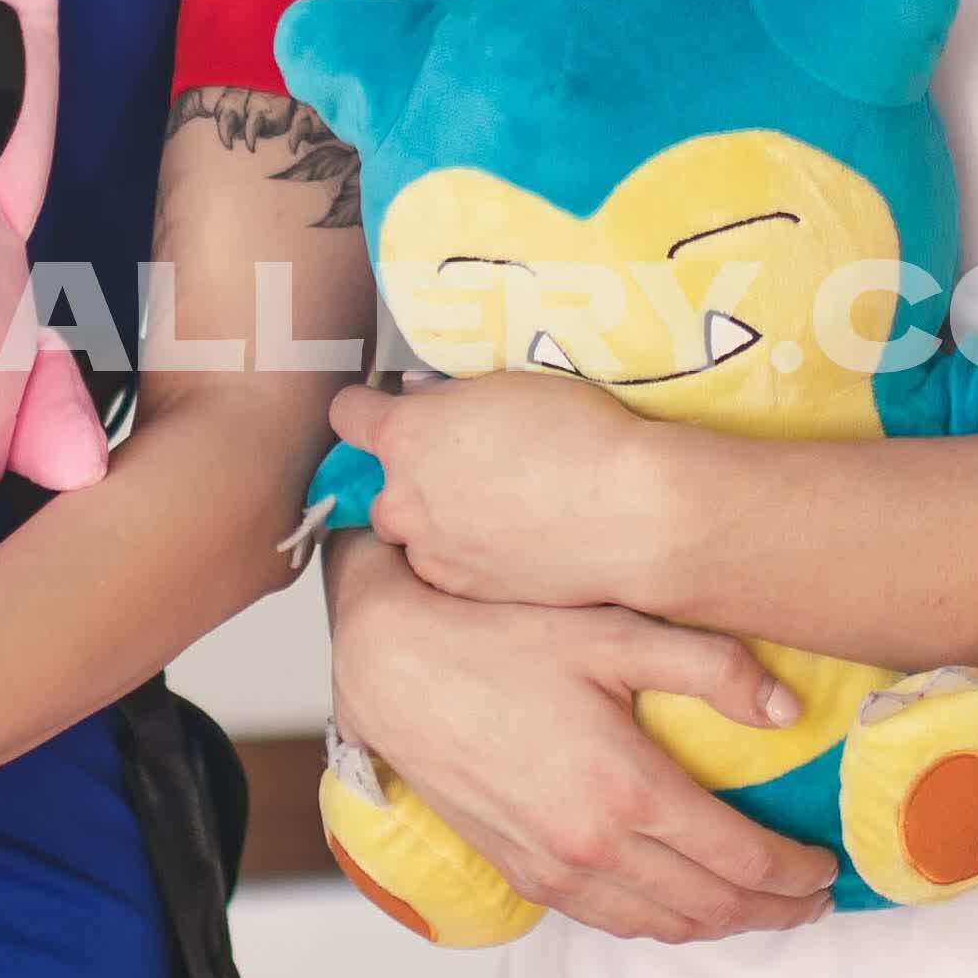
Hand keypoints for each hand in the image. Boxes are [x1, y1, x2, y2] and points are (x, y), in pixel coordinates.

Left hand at [323, 371, 698, 611]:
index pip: (348, 416)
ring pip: (416, 535)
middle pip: (382, 488)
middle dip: (412, 480)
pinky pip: (449, 569)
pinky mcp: (462, 591)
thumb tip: (422, 396)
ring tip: (500, 511)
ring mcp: (430, 552)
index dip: (367, 410)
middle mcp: (403, 499)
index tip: (382, 412)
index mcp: (406, 436)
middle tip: (467, 470)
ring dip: (438, 525)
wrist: (629, 514)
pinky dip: (470, 558)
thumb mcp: (510, 386)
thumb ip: (450, 395)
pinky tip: (515, 543)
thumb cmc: (580, 437)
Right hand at [323, 546, 831, 944]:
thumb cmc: (497, 638)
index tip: (827, 869)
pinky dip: (659, 924)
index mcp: (626, 789)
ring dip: (720, 926)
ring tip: (761, 909)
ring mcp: (552, 868)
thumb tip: (788, 712)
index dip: (794, 873)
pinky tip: (681, 906)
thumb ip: (711, 668)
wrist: (393, 670)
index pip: (740, 859)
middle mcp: (591, 845)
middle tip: (814, 901)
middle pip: (710, 906)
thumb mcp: (614, 631)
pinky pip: (608, 920)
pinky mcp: (521, 873)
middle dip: (774, 910)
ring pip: (660, 926)